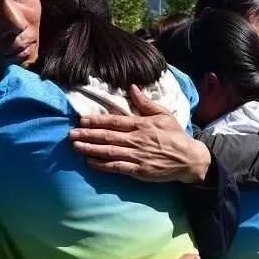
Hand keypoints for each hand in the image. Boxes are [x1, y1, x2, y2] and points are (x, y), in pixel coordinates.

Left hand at [70, 85, 211, 183]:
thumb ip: (146, 103)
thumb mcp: (164, 114)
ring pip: (109, 151)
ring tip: (75, 146)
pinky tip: (90, 162)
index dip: (97, 121)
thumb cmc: (175, 135)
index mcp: (142, 124)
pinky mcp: (138, 170)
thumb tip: (132, 88)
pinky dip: (102, 165)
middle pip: (107, 136)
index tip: (82, 120)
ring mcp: (136, 156)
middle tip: (70, 134)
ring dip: (90, 149)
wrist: (188, 159)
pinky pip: (116, 167)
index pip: (114, 121)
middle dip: (87, 135)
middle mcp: (136, 139)